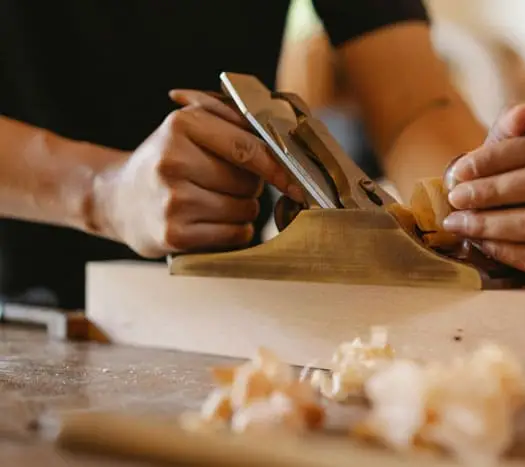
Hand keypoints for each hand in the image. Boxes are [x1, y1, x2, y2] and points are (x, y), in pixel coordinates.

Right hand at [93, 90, 302, 257]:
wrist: (116, 198)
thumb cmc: (165, 160)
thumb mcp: (188, 126)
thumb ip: (232, 118)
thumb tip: (283, 129)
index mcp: (181, 125)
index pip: (248, 148)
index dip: (279, 166)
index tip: (297, 179)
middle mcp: (174, 161)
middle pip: (249, 182)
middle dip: (250, 186)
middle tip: (225, 183)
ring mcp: (173, 200)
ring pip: (245, 210)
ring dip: (241, 209)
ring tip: (213, 201)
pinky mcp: (174, 234)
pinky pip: (234, 234)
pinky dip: (233, 231)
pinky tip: (210, 221)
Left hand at [441, 104, 524, 289]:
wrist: (517, 241)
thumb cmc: (512, 191)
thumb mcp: (506, 156)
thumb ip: (512, 130)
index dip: (496, 157)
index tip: (459, 170)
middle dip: (490, 190)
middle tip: (455, 198)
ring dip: (488, 223)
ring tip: (458, 223)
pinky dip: (503, 250)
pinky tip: (482, 244)